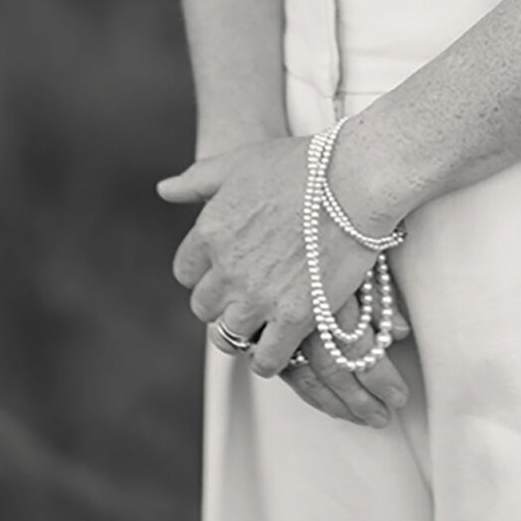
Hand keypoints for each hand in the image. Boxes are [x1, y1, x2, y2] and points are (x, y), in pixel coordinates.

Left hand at [156, 138, 409, 413]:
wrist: (356, 178)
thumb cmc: (303, 163)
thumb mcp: (241, 161)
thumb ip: (199, 180)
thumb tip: (164, 190)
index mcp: (210, 231)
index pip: (185, 272)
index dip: (207, 273)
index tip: (228, 269)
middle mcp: (227, 268)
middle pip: (205, 307)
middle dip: (224, 301)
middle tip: (251, 293)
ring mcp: (259, 296)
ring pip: (229, 336)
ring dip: (245, 330)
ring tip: (266, 320)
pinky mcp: (295, 318)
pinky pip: (266, 359)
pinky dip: (269, 358)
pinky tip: (282, 343)